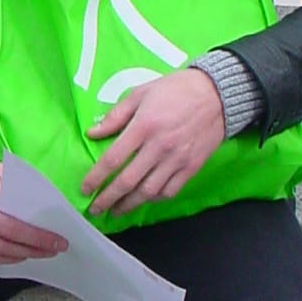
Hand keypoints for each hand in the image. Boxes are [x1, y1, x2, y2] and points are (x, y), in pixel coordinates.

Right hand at [0, 157, 67, 266]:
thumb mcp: (2, 169)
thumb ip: (21, 187)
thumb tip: (47, 209)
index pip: (10, 215)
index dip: (36, 231)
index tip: (57, 237)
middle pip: (4, 235)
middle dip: (33, 245)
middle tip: (55, 247)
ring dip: (23, 254)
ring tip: (43, 253)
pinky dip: (7, 259)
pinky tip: (23, 255)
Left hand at [81, 70, 224, 217]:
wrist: (216, 94)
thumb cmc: (174, 90)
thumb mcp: (140, 93)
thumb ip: (115, 116)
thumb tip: (92, 133)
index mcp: (143, 126)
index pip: (113, 159)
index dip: (96, 177)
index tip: (85, 189)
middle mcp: (159, 147)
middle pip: (128, 181)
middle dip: (108, 198)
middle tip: (95, 209)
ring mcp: (177, 160)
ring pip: (149, 191)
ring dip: (129, 204)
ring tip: (116, 210)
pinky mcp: (192, 167)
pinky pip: (170, 191)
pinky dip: (154, 199)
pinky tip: (143, 199)